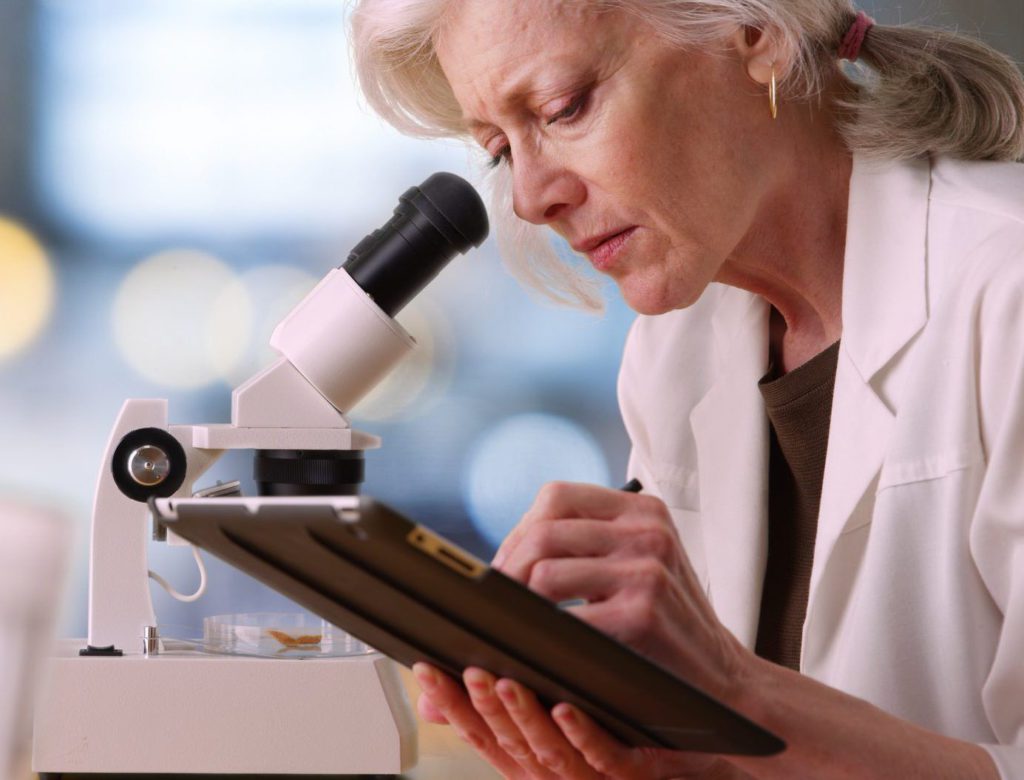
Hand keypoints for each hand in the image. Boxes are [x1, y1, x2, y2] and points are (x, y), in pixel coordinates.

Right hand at [413, 662, 748, 778]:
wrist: (706, 753)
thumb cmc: (624, 727)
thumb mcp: (558, 713)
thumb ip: (505, 699)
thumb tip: (442, 683)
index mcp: (533, 753)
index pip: (481, 730)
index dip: (451, 703)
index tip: (427, 669)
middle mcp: (556, 769)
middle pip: (507, 743)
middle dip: (481, 708)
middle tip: (466, 669)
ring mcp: (594, 775)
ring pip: (548, 752)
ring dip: (523, 717)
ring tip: (507, 680)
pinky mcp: (636, 774)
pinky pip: (605, 757)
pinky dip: (582, 735)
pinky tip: (569, 706)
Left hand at [493, 481, 747, 701]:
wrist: (723, 677)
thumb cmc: (665, 622)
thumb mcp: (639, 563)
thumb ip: (586, 545)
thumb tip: (499, 558)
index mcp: (642, 510)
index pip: (556, 497)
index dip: (518, 531)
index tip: (505, 568)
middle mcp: (648, 531)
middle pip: (543, 533)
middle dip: (507, 571)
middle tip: (496, 606)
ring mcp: (647, 570)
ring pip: (544, 573)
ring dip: (518, 605)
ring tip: (516, 627)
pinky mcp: (643, 613)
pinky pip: (565, 618)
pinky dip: (541, 635)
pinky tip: (541, 648)